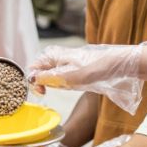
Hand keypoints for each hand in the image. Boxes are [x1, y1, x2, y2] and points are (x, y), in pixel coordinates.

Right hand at [28, 43, 143, 113]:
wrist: (115, 65)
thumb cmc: (92, 68)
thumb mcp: (66, 76)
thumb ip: (46, 77)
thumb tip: (30, 77)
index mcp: (50, 54)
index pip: (32, 68)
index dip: (34, 81)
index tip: (43, 92)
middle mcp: (55, 57)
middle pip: (40, 73)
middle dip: (46, 83)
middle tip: (59, 88)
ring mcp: (64, 63)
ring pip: (51, 77)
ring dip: (57, 84)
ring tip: (71, 84)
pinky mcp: (73, 69)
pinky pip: (62, 78)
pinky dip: (66, 84)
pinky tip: (75, 84)